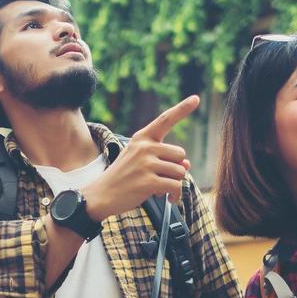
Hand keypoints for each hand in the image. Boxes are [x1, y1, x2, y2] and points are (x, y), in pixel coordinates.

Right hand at [84, 95, 197, 221]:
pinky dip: (175, 195)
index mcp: (142, 138)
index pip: (165, 120)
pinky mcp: (149, 182)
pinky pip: (176, 186)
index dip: (182, 109)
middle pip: (180, 154)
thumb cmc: (123, 177)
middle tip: (159, 177)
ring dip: (174, 183)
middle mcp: (144, 147)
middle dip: (175, 168)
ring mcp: (146, 164)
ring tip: (158, 188)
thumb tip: (187, 164)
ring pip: (180, 171)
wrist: (100, 195)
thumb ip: (164, 159)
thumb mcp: (140, 162)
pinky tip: (167, 199)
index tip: (196, 98)